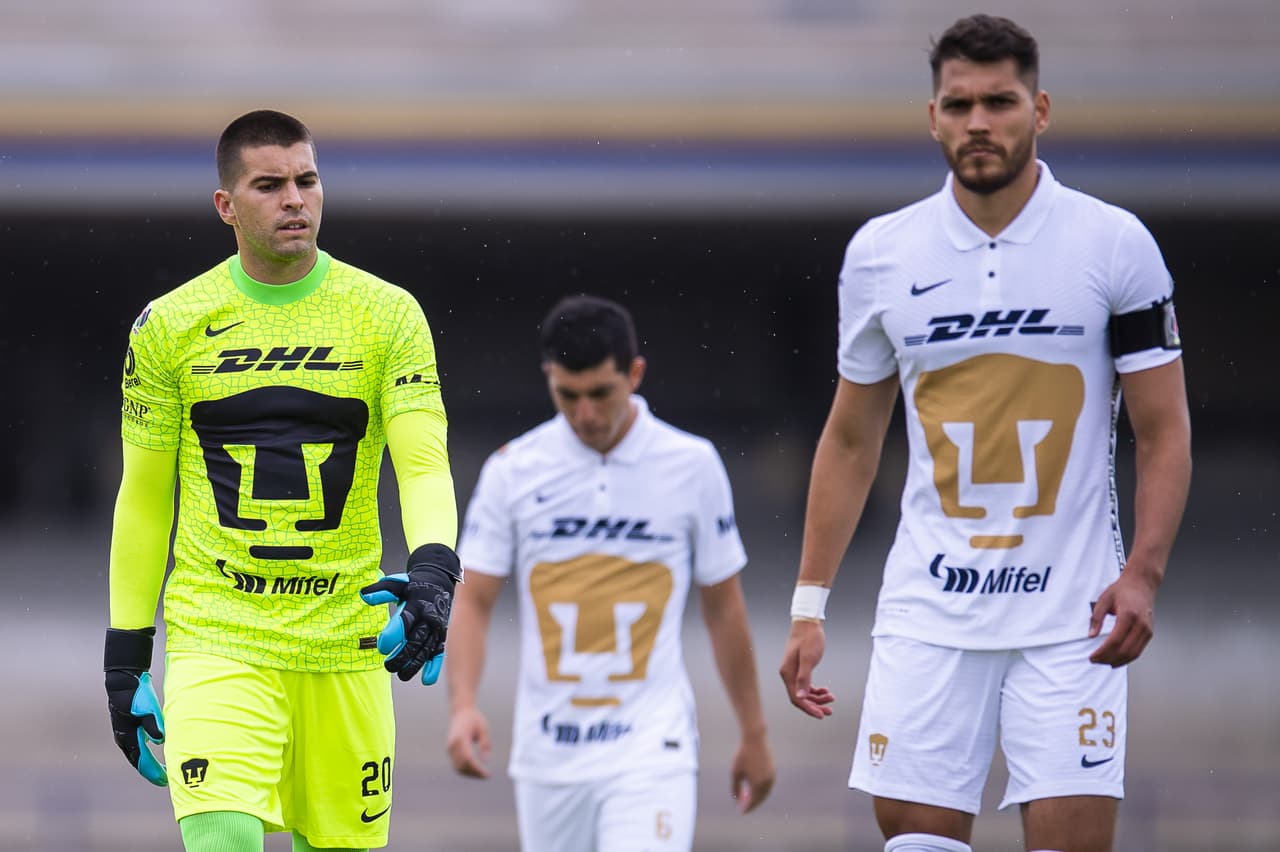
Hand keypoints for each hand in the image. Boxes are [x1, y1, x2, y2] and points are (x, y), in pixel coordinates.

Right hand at [104, 627, 167, 785]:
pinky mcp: (130, 726)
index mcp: (128, 737)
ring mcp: (126, 732)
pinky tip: (156, 751)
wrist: (124, 681)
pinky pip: (138, 745)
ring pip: (138, 753)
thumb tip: (161, 740)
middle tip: (166, 781)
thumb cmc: (136, 694)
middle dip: (151, 771)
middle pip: (139, 760)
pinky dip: (146, 752)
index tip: (165, 781)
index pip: (141, 760)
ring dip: (149, 763)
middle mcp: (125, 738)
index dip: (153, 772)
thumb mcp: (146, 707)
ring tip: (162, 771)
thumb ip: (154, 723)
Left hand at [360, 543, 460, 683]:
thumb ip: (380, 591)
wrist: (439, 583)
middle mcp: (428, 619)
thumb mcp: (397, 584)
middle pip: (414, 642)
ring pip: (425, 651)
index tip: (382, 646)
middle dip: (401, 657)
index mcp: (416, 605)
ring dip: (413, 665)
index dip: (393, 636)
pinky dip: (433, 667)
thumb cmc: (413, 586)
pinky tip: (426, 679)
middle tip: (388, 665)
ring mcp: (436, 629)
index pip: (404, 623)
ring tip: (400, 674)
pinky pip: (438, 654)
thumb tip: (363, 596)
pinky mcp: (441, 637)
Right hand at [446, 705, 491, 778]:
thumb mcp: (483, 728)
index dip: (478, 769)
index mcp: (461, 738)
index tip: (488, 775)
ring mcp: (450, 748)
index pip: (469, 759)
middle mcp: (453, 745)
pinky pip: (456, 764)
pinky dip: (465, 770)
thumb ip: (485, 743)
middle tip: (487, 776)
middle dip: (474, 773)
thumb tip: (486, 760)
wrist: (460, 712)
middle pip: (462, 765)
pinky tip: (475, 771)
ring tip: (482, 775)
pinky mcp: (450, 751)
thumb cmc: (474, 719)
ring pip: (458, 767)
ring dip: (469, 774)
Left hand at [730, 731, 774, 813]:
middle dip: (753, 803)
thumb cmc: (743, 755)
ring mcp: (772, 777)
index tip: (741, 811)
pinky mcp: (773, 771)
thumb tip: (736, 799)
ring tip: (747, 797)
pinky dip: (761, 789)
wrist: (755, 739)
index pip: (753, 801)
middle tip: (744, 806)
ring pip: (765, 792)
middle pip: (761, 799)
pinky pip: (768, 785)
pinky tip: (753, 787)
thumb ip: (735, 787)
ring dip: (758, 797)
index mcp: (758, 784)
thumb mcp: (735, 772)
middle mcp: (767, 782)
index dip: (747, 807)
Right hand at [779, 620, 834, 718]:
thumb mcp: (808, 659)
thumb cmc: (809, 639)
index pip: (796, 698)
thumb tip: (801, 697)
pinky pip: (806, 685)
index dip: (809, 708)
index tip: (821, 715)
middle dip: (815, 705)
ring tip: (831, 698)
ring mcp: (794, 671)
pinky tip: (826, 691)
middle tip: (829, 711)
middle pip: (800, 697)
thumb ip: (804, 678)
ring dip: (817, 698)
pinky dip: (816, 690)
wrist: (808, 624)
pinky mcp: (800, 668)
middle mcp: (788, 674)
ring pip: (804, 692)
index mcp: (787, 673)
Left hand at [1088, 567, 1158, 666]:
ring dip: (1118, 661)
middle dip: (1108, 659)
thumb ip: (1096, 618)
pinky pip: (1139, 650)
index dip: (1102, 652)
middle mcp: (1141, 624)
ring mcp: (1147, 630)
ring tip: (1104, 662)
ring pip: (1133, 654)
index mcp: (1128, 615)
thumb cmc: (1123, 590)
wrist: (1142, 584)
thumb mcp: (1104, 600)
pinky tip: (1116, 660)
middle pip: (1124, 650)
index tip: (1092, 656)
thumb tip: (1091, 635)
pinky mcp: (1149, 633)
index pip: (1115, 640)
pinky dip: (1127, 658)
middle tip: (1095, 660)